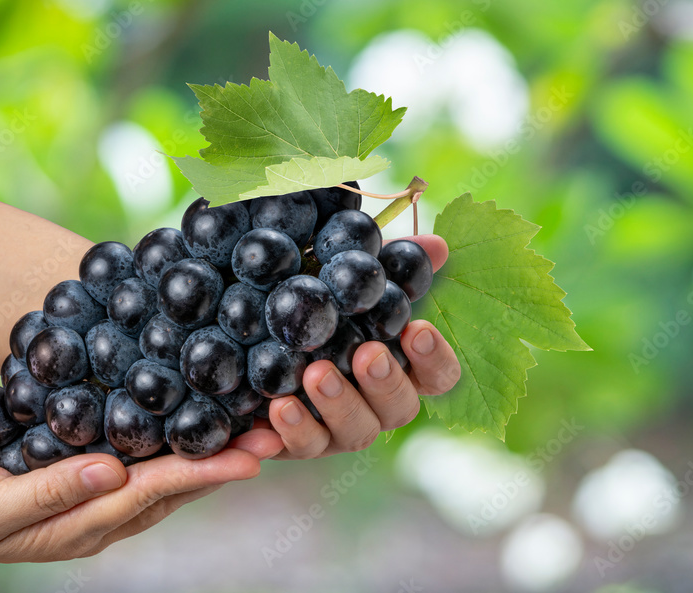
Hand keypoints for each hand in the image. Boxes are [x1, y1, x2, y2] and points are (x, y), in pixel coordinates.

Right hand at [0, 428, 282, 562]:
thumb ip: (51, 492)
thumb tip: (111, 472)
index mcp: (87, 527)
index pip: (156, 493)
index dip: (203, 473)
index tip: (249, 458)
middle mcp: (107, 514)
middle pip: (178, 484)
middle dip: (227, 459)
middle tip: (276, 432)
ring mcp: (104, 496)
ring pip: (170, 471)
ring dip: (212, 446)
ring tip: (256, 418)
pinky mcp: (97, 473)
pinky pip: (148, 457)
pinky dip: (179, 438)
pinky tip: (200, 412)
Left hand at [262, 234, 460, 458]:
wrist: (254, 345)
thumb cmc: (320, 312)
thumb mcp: (348, 283)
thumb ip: (392, 268)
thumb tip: (437, 246)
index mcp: (401, 368)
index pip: (439, 375)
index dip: (434, 358)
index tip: (417, 328)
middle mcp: (377, 405)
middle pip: (401, 408)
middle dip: (385, 382)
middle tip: (367, 354)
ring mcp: (341, 429)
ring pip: (356, 432)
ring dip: (338, 403)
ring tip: (315, 372)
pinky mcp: (299, 444)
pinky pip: (301, 447)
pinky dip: (292, 431)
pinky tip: (278, 407)